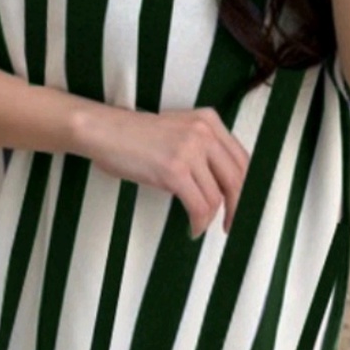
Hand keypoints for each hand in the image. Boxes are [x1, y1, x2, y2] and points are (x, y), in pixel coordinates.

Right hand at [77, 103, 250, 239]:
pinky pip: (199, 206)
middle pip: (237, 178)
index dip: (246, 187)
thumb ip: (203, 147)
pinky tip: (193, 228)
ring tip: (200, 225)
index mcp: (209, 120)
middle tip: (231, 225)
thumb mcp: (178, 130)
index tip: (241, 205)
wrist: (103, 130)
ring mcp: (190, 150)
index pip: (242, 159)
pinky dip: (199, 223)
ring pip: (217, 196)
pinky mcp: (174, 170)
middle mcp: (204, 132)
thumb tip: (223, 184)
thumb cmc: (135, 136)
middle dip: (238, 208)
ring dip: (211, 218)